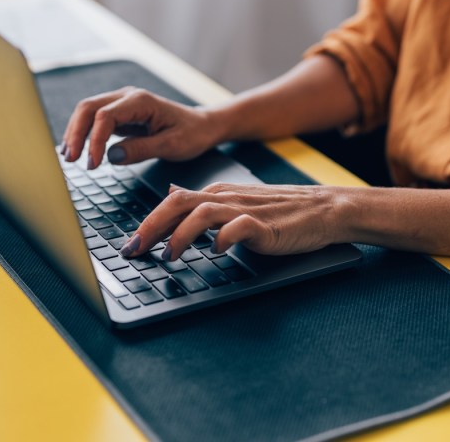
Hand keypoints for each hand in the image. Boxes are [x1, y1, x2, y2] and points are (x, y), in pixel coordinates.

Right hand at [61, 87, 222, 168]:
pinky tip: (79, 150)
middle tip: (70, 160)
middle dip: (76, 133)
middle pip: (88, 108)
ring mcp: (122, 104)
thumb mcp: (171, 146)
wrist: (203, 126)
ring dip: (76, 133)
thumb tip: (111, 156)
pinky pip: (95, 120)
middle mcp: (128, 97)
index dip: (94, 140)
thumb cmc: (192, 134)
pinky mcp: (120, 114)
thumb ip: (141, 150)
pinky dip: (84, 134)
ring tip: (69, 158)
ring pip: (88, 112)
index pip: (105, 116)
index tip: (92, 164)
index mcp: (141, 101)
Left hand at [122, 182, 347, 260]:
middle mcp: (226, 198)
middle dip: (151, 226)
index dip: (146, 224)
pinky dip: (223, 238)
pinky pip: (239, 227)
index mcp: (216, 193)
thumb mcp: (233, 202)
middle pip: (179, 203)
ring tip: (169, 256)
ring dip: (180, 235)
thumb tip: (171, 193)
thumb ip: (202, 201)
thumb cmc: (277, 211)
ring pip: (202, 213)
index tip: (128, 246)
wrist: (321, 209)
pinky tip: (216, 252)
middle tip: (134, 250)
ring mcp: (245, 210)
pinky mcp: (265, 225)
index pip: (172, 203)